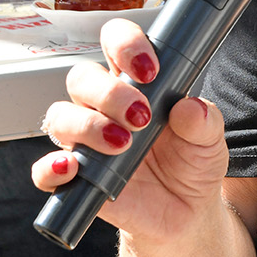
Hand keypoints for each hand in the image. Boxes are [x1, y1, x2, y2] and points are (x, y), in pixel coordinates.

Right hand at [32, 18, 230, 243]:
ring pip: (61, 116)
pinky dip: (51, 167)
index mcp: (136, 84)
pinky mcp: (76, 178)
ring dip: (88, 126)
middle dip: (109, 92)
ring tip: (123, 144)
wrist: (187, 213)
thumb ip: (204, 121)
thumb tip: (189, 108)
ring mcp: (86, 141)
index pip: (116, 43)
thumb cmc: (193, 164)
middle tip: (141, 116)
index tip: (150, 69)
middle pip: (82, 78)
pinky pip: (45, 169)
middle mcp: (104, 107)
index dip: (125, 44)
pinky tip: (72, 168)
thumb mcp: (211, 140)